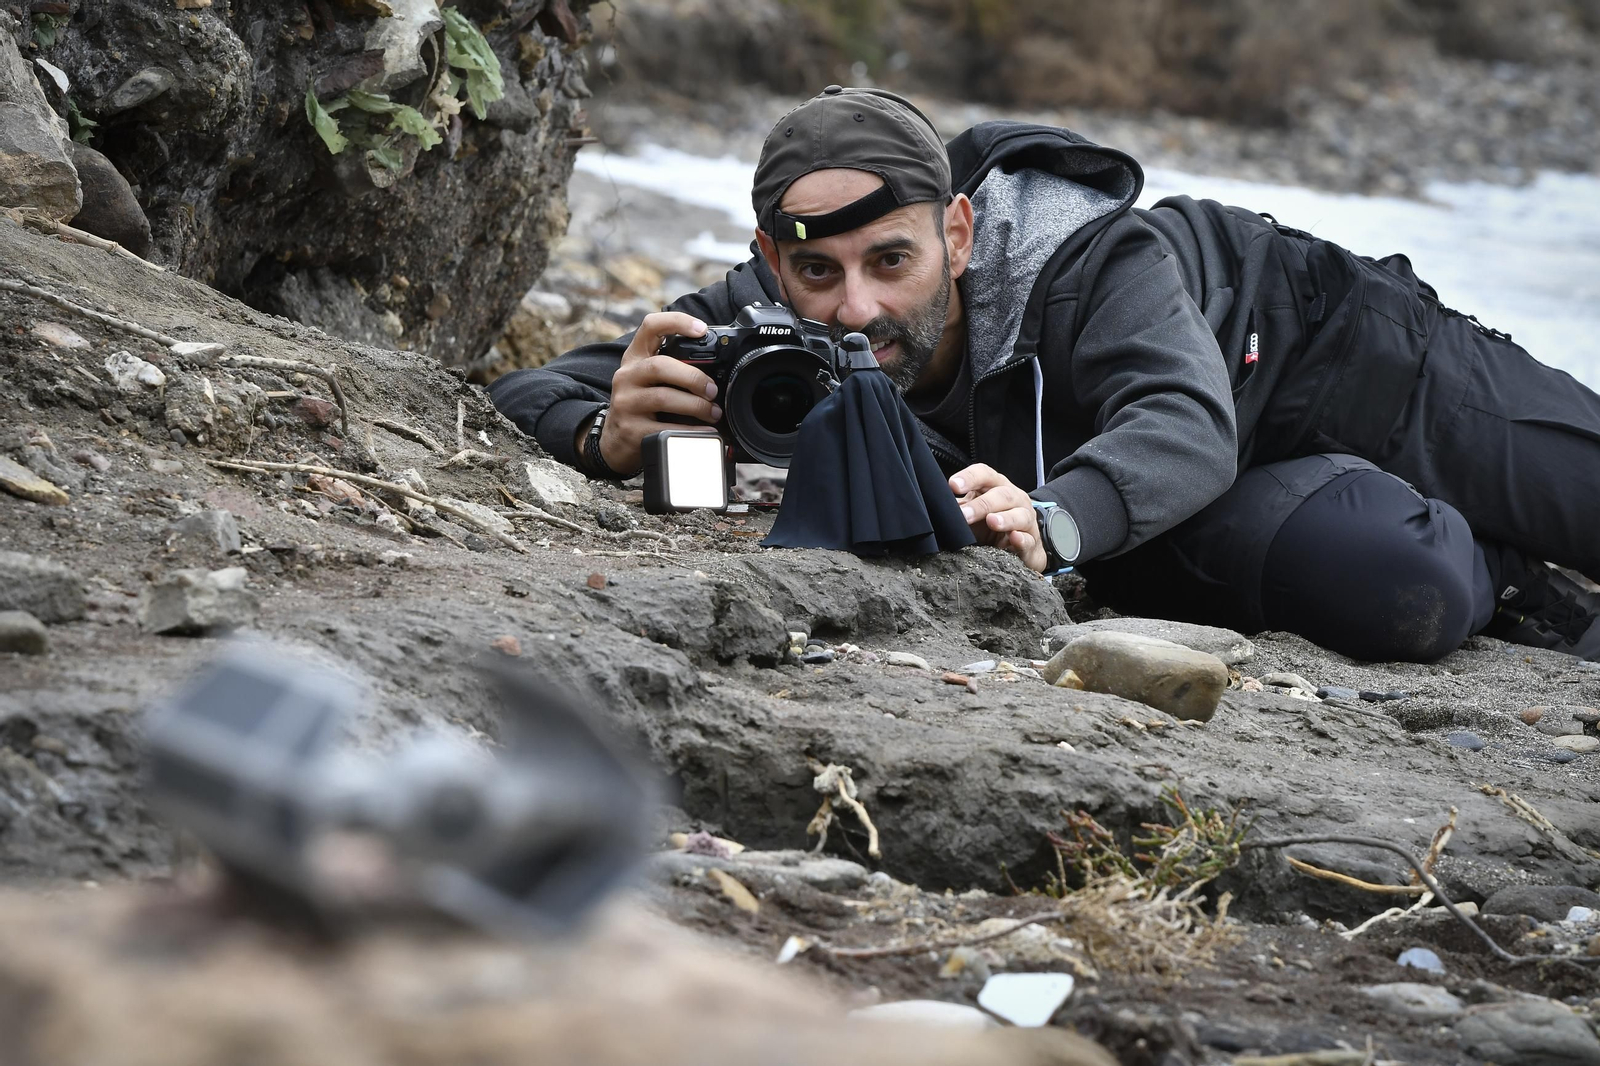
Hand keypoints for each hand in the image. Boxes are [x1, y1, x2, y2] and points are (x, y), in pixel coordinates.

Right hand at [596, 312, 722, 474]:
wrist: (615, 440)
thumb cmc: (641, 404)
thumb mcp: (647, 379)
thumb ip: (671, 366)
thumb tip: (715, 368)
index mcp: (635, 358)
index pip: (650, 327)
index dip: (677, 322)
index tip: (702, 329)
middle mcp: (626, 376)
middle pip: (660, 366)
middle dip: (693, 377)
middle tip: (712, 390)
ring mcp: (626, 403)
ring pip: (663, 397)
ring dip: (695, 405)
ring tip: (712, 412)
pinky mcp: (631, 429)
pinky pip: (665, 428)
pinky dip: (690, 430)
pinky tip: (704, 432)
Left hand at [950, 463, 1046, 572]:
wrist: (1018, 547)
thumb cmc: (989, 526)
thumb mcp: (971, 513)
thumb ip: (957, 508)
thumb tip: (933, 506)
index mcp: (996, 487)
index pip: (984, 474)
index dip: (969, 478)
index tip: (952, 485)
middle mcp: (1014, 499)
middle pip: (1001, 495)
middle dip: (982, 505)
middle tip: (964, 515)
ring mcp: (1025, 519)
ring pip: (1019, 515)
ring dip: (1005, 519)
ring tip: (992, 522)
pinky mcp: (1031, 541)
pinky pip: (1028, 539)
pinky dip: (1022, 539)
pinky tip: (1014, 538)